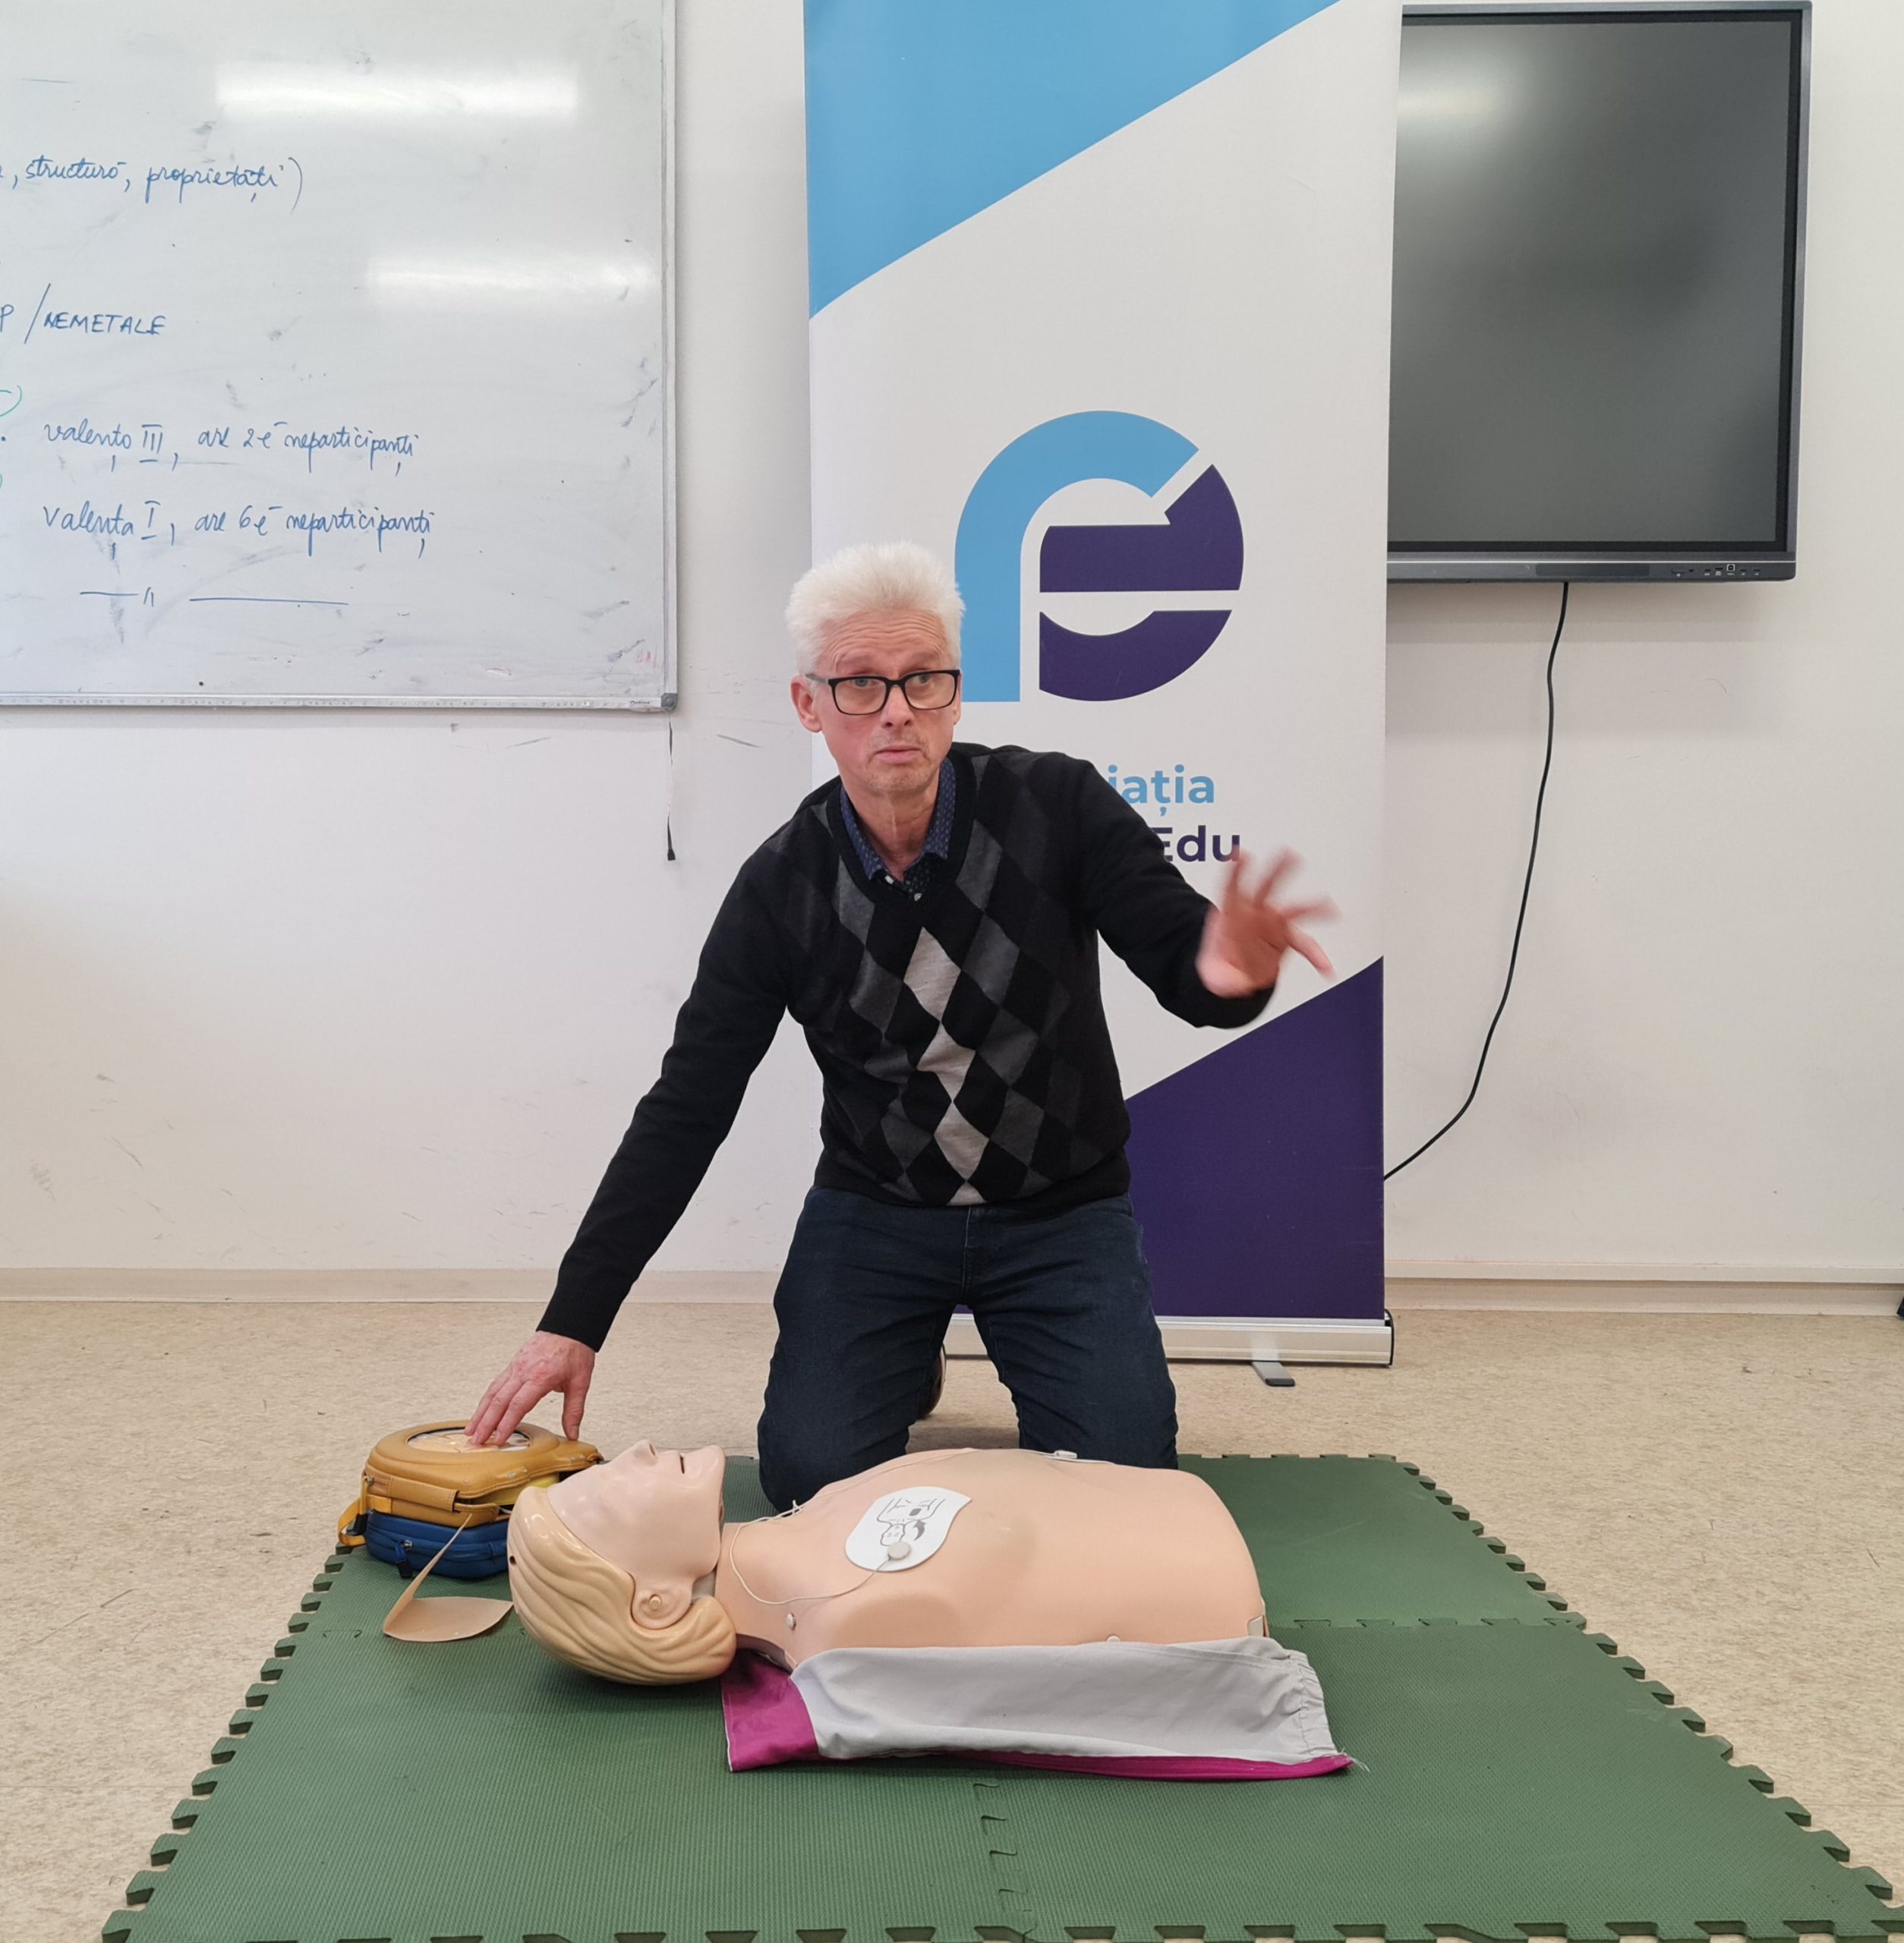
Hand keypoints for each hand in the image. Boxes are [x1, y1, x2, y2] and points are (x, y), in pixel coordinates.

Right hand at [466, 1330, 595, 1446]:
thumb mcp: (580, 1382)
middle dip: (486, 1423)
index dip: (506, 1424)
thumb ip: (574, 1410)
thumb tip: (572, 1433)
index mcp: (540, 1376)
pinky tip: (481, 1411)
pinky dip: (485, 1400)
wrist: (569, 1326)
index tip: (499, 1439)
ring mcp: (515, 1367)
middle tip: (477, 1441)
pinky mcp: (513, 1364)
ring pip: (492, 1392)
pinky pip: (495, 1384)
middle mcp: (523, 1371)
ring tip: (471, 1430)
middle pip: (499, 1401)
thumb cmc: (574, 1350)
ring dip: (480, 1413)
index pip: (518, 1404)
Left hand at [1196, 848, 1337, 995]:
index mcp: (1230, 916)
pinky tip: (1325, 965)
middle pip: (1265, 888)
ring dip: (1310, 905)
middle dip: (1277, 870)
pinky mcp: (1284, 938)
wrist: (1231, 972)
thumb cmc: (1220, 964)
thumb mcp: (1213, 973)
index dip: (1235, 872)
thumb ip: (1223, 978)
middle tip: (1289, 854)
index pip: (1231, 890)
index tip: (1240, 856)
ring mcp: (1271, 924)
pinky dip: (1315, 954)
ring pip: (1291, 909)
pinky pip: (1303, 944)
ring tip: (1328, 905)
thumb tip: (1237, 986)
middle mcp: (1253, 914)